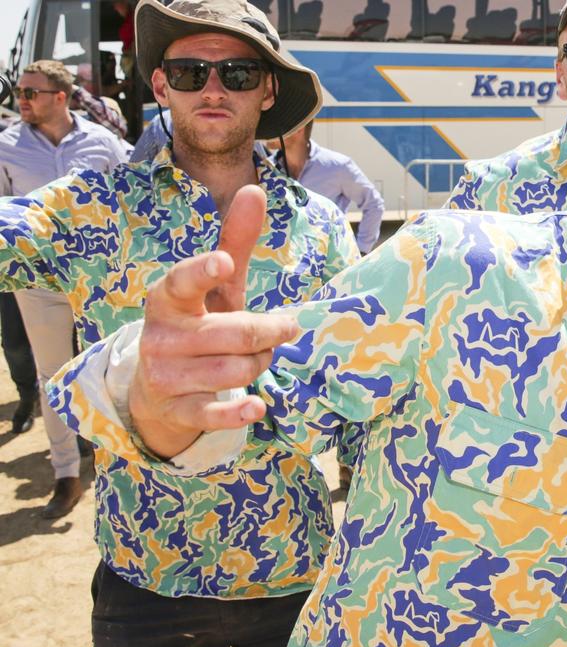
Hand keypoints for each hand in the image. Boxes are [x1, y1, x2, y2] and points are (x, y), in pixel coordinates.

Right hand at [128, 186, 300, 458]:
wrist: (158, 387)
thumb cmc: (198, 324)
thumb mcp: (216, 287)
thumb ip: (234, 242)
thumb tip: (254, 189)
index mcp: (167, 299)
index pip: (181, 282)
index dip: (203, 272)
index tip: (224, 262)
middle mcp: (161, 335)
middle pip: (234, 333)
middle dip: (268, 332)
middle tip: (282, 329)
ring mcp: (165, 375)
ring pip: (234, 370)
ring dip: (260, 364)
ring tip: (259, 358)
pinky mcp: (176, 410)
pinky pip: (212, 413)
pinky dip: (238, 412)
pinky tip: (258, 407)